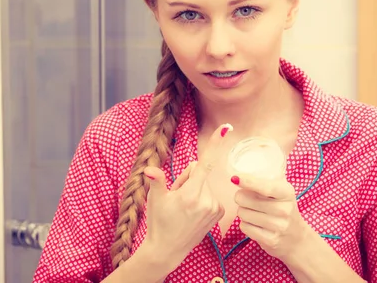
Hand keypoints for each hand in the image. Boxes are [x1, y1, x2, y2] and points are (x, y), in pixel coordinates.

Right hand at [142, 123, 232, 269]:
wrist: (167, 250)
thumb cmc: (158, 222)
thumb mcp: (154, 200)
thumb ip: (156, 180)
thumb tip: (149, 169)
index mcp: (191, 193)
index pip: (205, 162)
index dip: (215, 143)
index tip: (227, 127)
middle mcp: (207, 199)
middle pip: (198, 172)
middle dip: (187, 178)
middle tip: (175, 196)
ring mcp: (215, 207)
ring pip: (203, 183)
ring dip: (193, 189)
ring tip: (183, 207)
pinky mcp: (219, 213)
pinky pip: (209, 194)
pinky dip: (201, 198)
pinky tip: (191, 212)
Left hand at [233, 173, 311, 261]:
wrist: (296, 238)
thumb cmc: (282, 208)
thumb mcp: (280, 191)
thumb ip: (263, 182)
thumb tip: (238, 177)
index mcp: (287, 193)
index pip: (265, 187)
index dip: (248, 182)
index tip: (235, 178)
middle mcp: (284, 209)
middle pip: (246, 199)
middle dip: (240, 197)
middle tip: (246, 199)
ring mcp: (279, 226)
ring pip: (243, 213)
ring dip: (242, 211)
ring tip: (252, 212)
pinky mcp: (271, 240)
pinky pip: (244, 227)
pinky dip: (245, 224)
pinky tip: (254, 224)